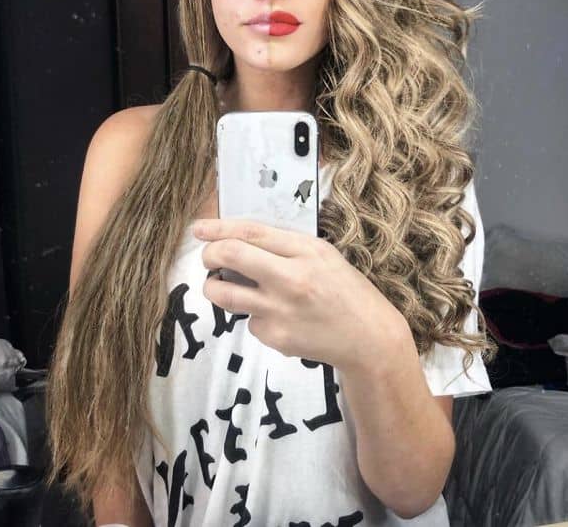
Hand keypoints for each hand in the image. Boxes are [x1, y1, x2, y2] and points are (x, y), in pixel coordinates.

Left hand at [193, 218, 406, 371]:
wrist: (368, 338)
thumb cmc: (345, 290)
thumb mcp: (323, 255)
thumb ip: (285, 246)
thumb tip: (239, 238)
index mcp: (305, 251)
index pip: (251, 233)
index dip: (218, 228)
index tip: (199, 229)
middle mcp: (290, 279)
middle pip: (230, 256)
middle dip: (209, 255)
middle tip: (209, 258)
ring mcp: (280, 311)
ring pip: (224, 293)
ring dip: (214, 286)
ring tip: (224, 284)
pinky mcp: (275, 338)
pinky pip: (248, 321)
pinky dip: (254, 316)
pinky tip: (277, 318)